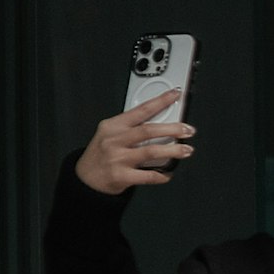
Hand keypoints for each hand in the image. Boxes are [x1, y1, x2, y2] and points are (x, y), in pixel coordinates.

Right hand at [78, 90, 192, 194]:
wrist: (85, 178)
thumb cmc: (101, 154)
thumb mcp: (110, 134)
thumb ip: (131, 127)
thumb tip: (163, 122)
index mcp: (113, 125)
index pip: (141, 110)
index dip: (160, 101)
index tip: (175, 95)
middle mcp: (115, 140)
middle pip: (148, 130)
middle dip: (172, 129)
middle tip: (188, 130)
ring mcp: (118, 158)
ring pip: (151, 151)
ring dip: (173, 151)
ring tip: (186, 150)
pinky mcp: (121, 176)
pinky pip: (148, 176)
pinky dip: (162, 175)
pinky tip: (168, 173)